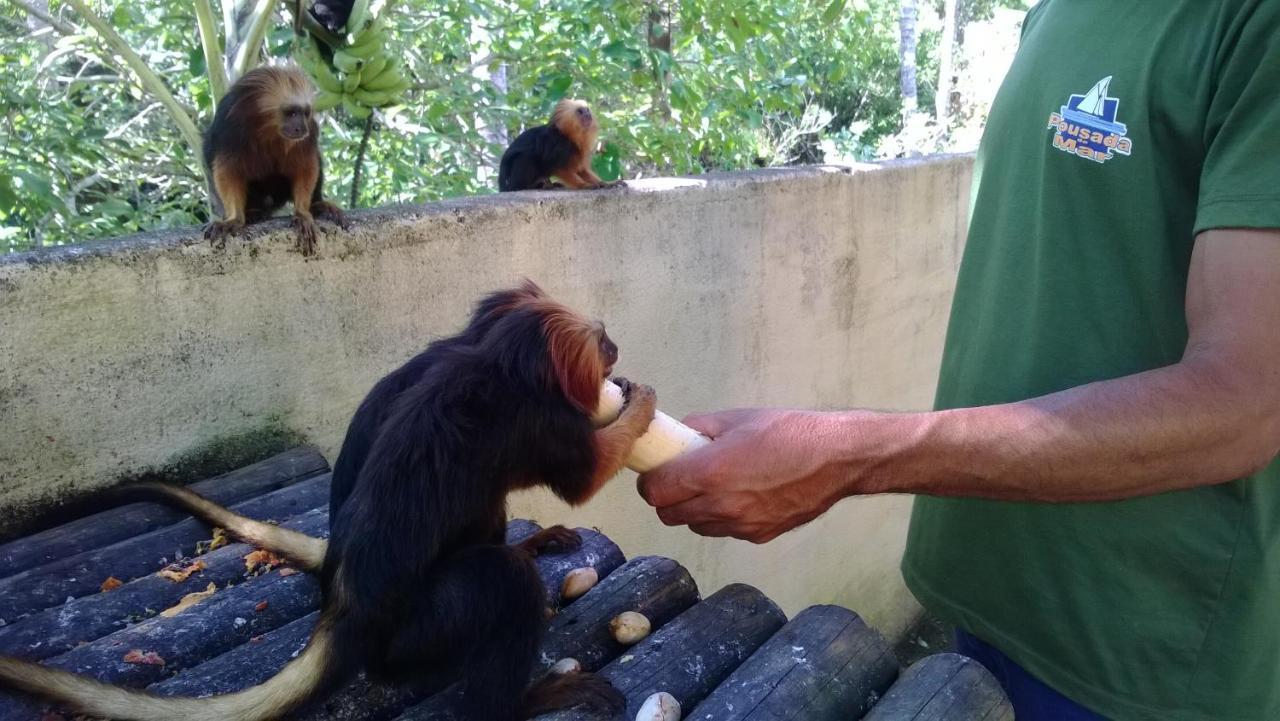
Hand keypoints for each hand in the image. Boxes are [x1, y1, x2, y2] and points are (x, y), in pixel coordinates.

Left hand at [635, 408, 851, 542]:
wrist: (838, 459)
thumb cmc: (789, 431)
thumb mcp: (738, 418)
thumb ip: (700, 428)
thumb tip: (676, 436)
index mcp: (710, 472)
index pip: (655, 492)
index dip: (650, 482)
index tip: (658, 472)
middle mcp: (721, 505)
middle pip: (668, 515)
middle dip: (667, 498)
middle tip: (681, 479)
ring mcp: (740, 525)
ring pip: (696, 526)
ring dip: (694, 510)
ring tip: (715, 487)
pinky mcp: (759, 536)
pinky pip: (725, 531)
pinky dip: (723, 518)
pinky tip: (742, 496)